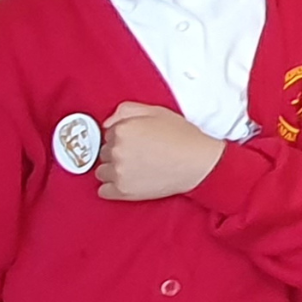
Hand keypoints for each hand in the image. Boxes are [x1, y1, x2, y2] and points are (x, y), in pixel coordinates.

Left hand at [97, 102, 224, 200]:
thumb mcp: (158, 112)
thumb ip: (127, 110)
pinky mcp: (122, 191)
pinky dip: (113, 187)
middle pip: (105, 152)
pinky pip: (103, 190)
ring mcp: (118, 172)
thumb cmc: (182, 137)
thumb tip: (106, 122)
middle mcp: (117, 150)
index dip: (125, 135)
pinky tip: (130, 180)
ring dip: (115, 169)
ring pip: (102, 170)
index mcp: (123, 129)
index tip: (137, 140)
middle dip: (119, 151)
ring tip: (137, 166)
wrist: (198, 163)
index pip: (109, 133)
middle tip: (140, 152)